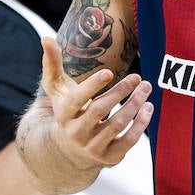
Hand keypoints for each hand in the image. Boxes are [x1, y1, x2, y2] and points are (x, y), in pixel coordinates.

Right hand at [39, 37, 151, 170]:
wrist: (71, 148)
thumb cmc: (68, 109)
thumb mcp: (57, 88)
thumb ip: (52, 63)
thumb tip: (46, 38)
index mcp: (64, 113)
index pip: (77, 100)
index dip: (92, 86)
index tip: (109, 71)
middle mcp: (76, 132)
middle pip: (99, 110)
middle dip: (120, 92)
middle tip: (138, 77)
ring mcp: (93, 146)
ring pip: (117, 125)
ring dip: (134, 105)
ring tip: (146, 88)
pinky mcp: (109, 156)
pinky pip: (128, 141)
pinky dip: (140, 124)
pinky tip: (148, 107)